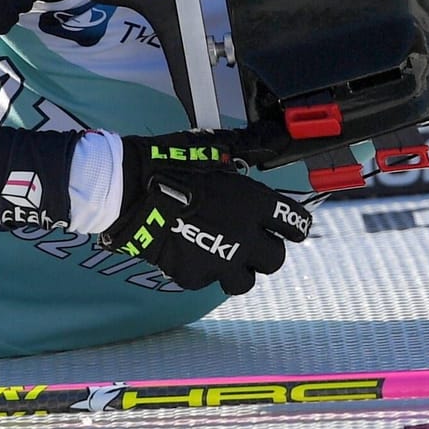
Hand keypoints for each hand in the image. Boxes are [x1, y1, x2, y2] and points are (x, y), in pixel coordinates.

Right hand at [97, 132, 311, 295]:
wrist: (131, 192)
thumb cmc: (172, 165)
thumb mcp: (218, 153)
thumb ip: (245, 164)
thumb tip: (268, 148)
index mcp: (256, 203)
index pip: (297, 223)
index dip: (295, 225)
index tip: (291, 229)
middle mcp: (246, 236)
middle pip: (276, 258)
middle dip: (267, 251)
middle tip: (253, 242)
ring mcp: (221, 260)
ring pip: (246, 281)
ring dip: (240, 270)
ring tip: (225, 256)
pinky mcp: (195, 276)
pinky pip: (209, 281)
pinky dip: (203, 271)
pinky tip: (191, 252)